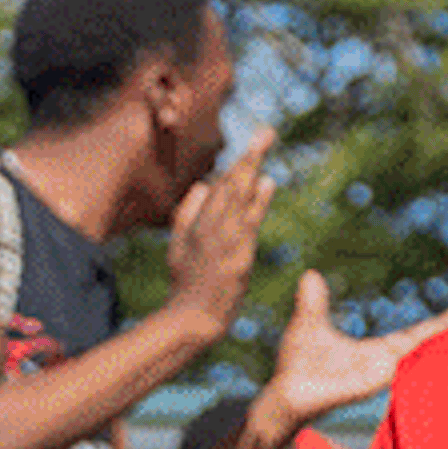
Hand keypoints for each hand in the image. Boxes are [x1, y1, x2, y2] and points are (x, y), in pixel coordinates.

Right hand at [163, 126, 278, 332]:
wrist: (192, 317)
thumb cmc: (187, 283)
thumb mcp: (180, 244)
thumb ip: (189, 212)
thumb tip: (203, 184)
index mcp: (197, 221)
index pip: (222, 186)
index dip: (240, 163)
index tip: (256, 143)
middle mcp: (210, 225)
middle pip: (231, 184)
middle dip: (249, 155)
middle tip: (267, 131)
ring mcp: (223, 240)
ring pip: (238, 196)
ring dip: (252, 167)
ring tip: (265, 141)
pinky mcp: (236, 257)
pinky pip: (248, 223)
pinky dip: (257, 201)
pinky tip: (266, 182)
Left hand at [267, 269, 447, 429]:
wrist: (286, 393)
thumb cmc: (297, 366)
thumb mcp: (309, 323)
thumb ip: (315, 302)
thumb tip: (311, 274)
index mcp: (376, 352)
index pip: (416, 335)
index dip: (439, 323)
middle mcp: (384, 364)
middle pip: (425, 343)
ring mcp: (380, 375)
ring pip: (416, 354)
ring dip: (439, 341)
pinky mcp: (370, 383)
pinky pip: (397, 368)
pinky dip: (416, 356)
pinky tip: (435, 348)